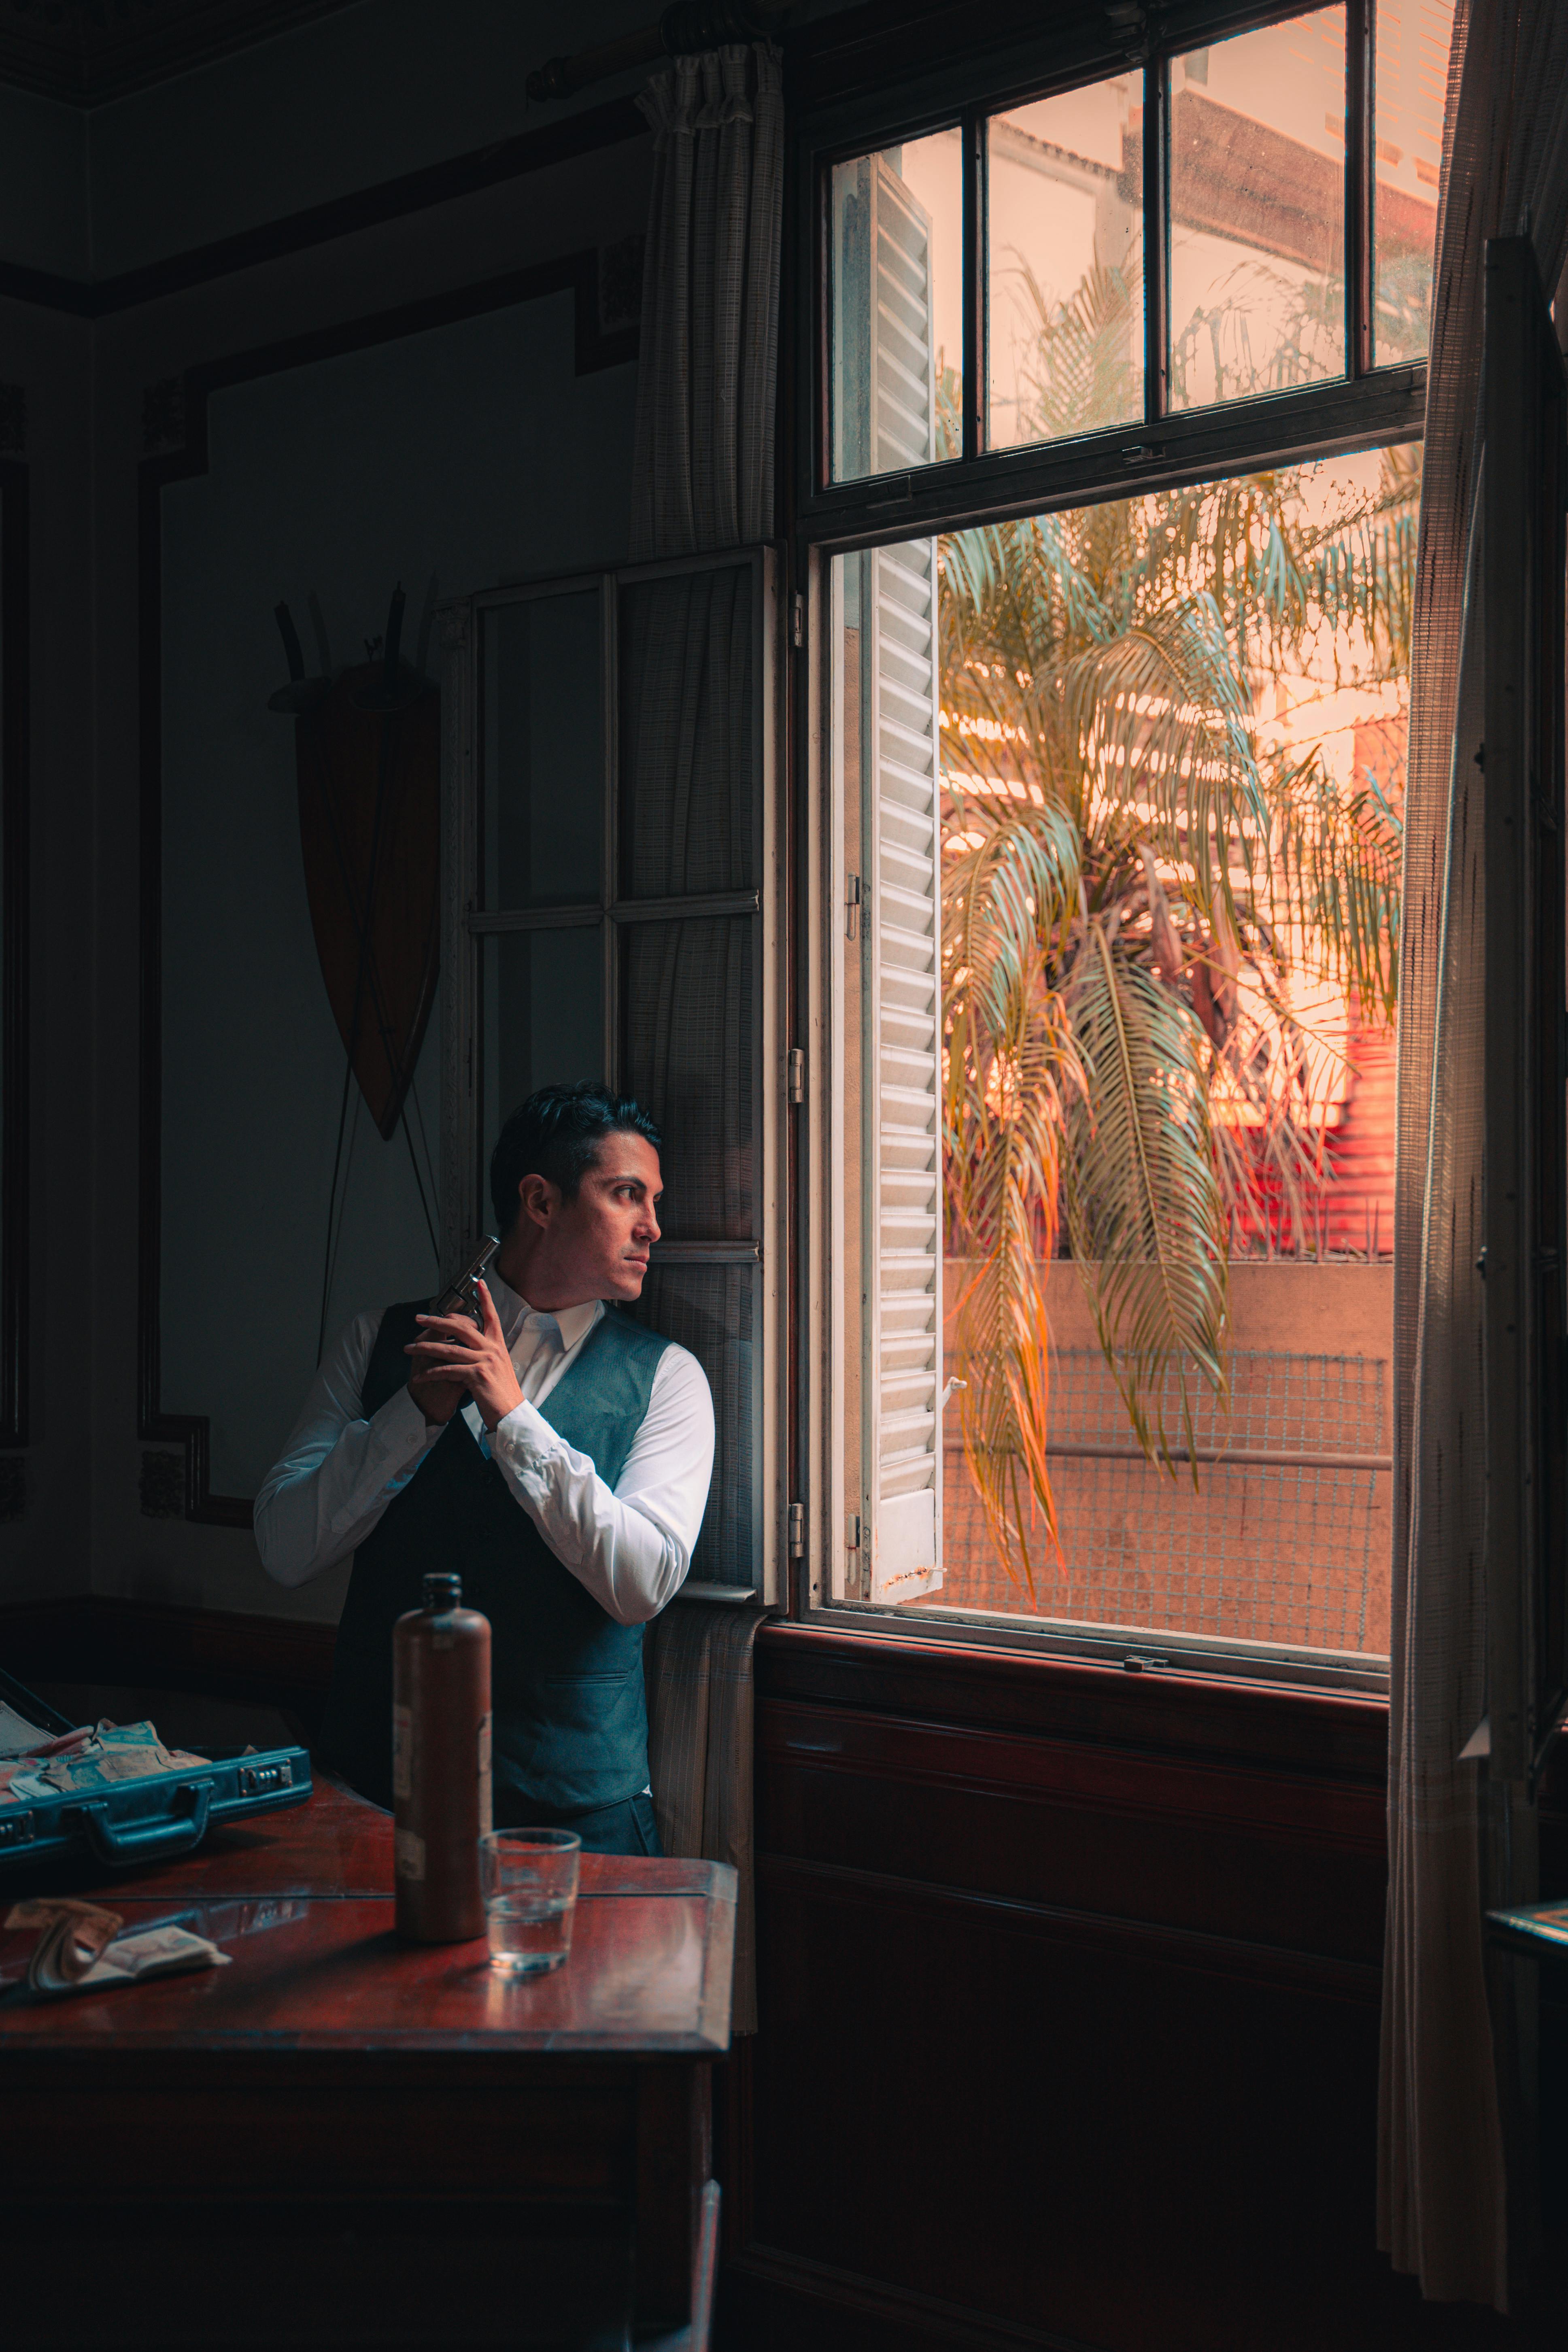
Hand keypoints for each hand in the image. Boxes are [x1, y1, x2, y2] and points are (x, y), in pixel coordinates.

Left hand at [405, 1282, 523, 1431]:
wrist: (512, 1414)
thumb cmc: (502, 1393)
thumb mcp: (498, 1367)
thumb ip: (486, 1354)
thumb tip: (472, 1345)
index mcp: (498, 1345)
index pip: (491, 1316)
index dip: (485, 1298)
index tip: (478, 1283)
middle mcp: (492, 1349)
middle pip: (461, 1327)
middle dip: (436, 1321)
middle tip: (419, 1317)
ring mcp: (485, 1361)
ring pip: (449, 1348)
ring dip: (425, 1348)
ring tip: (409, 1348)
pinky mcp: (476, 1376)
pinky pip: (447, 1370)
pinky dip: (431, 1373)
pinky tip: (420, 1376)